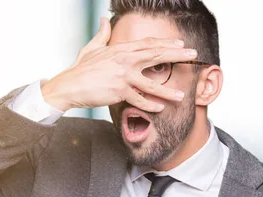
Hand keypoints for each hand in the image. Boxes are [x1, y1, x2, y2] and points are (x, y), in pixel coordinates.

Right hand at [41, 17, 197, 112]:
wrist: (69, 86)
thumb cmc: (80, 69)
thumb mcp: (92, 48)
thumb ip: (102, 35)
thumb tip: (103, 21)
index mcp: (120, 49)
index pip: (148, 44)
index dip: (165, 43)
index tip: (180, 43)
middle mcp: (124, 60)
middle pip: (156, 55)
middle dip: (177, 55)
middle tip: (193, 55)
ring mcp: (123, 76)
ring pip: (152, 83)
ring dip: (168, 90)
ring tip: (182, 95)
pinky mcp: (119, 91)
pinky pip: (139, 99)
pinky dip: (150, 105)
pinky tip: (160, 108)